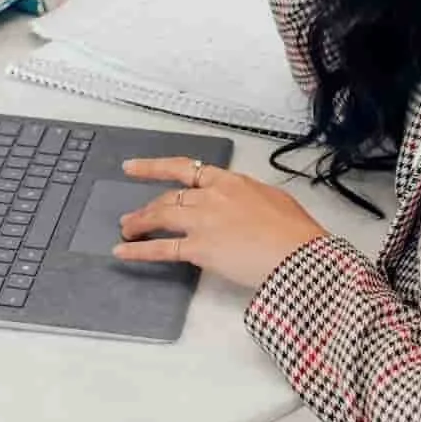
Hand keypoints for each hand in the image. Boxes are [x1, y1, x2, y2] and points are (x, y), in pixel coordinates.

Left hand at [113, 156, 329, 288]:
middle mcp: (210, 196)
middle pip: (169, 198)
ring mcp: (202, 221)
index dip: (153, 167)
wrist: (298, 254)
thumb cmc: (295, 231)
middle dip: (147, 208)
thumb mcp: (272, 199)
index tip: (132, 167)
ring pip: (160, 217)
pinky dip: (139, 250)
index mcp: (230, 181)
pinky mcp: (199, 248)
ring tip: (126, 231)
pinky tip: (122, 252)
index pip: (185, 169)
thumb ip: (248, 197)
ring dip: (139, 224)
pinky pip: (162, 249)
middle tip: (132, 218)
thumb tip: (239, 205)